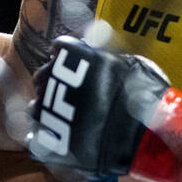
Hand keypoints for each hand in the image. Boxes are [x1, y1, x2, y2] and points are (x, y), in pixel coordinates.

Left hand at [26, 36, 181, 181]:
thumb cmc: (146, 99)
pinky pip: (35, 133)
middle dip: (55, 82)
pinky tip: (61, 135)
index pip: (61, 48)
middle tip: (73, 94)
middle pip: (44, 74)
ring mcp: (50, 109)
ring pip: (37, 104)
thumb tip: (100, 43)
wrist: (145, 139)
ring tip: (67, 117)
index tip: (78, 67)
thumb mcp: (132, 64)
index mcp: (78, 57)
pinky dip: (45, 134)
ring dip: (49, 108)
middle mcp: (57, 79)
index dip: (70, 58)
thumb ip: (109, 54)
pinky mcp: (49, 138)